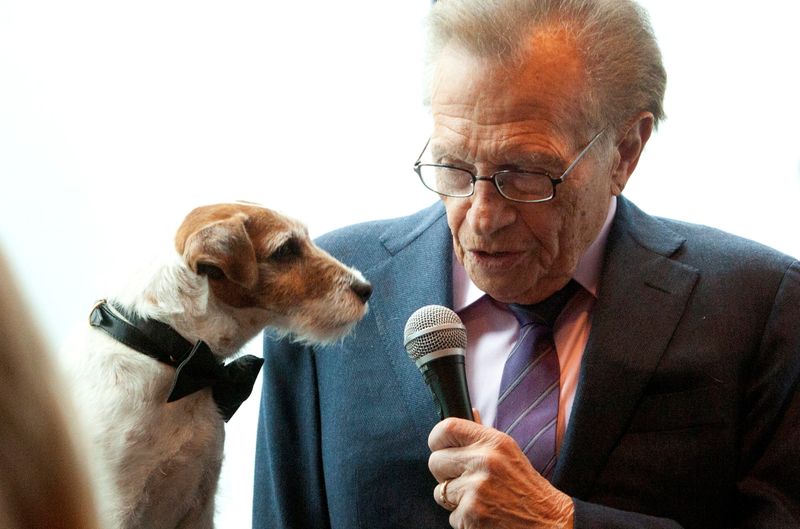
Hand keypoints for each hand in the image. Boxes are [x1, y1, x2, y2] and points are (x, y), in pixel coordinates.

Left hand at [428, 414, 573, 528]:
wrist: (548, 521)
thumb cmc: (526, 487)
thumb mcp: (509, 452)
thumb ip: (483, 436)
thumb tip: (470, 413)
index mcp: (493, 442)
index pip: (446, 428)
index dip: (437, 439)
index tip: (440, 448)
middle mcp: (484, 461)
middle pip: (435, 461)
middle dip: (444, 474)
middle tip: (462, 480)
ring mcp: (476, 489)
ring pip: (440, 491)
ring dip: (454, 499)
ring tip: (479, 499)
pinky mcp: (472, 514)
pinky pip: (451, 515)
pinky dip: (464, 519)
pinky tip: (484, 515)